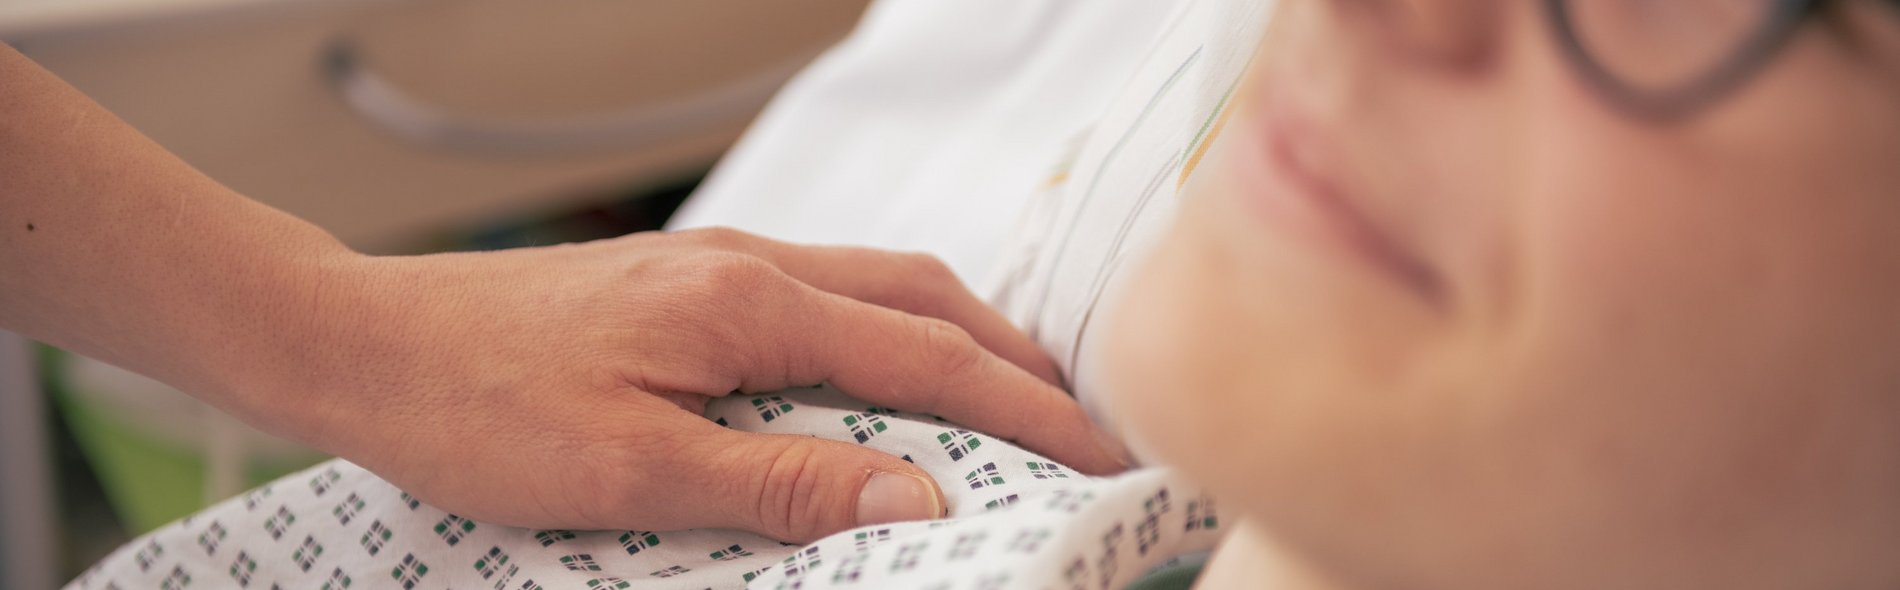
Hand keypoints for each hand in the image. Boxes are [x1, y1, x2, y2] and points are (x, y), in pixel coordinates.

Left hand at [243, 228, 1128, 541]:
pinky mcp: (682, 288)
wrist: (360, 343)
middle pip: (923, 298)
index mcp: (749, 306)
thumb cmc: (474, 404)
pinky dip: (882, 335)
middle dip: (1012, 358)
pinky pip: (819, 299)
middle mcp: (745, 267)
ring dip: (952, 340)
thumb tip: (914, 498)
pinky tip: (874, 382)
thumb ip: (782, 485)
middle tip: (1075, 424)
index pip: (928, 359)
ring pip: (875, 288)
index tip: (1095, 453)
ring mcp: (713, 269)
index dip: (1024, 412)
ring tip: (1001, 402)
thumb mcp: (634, 472)